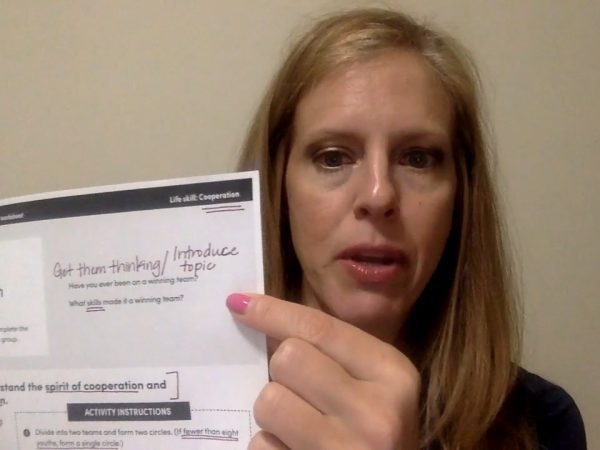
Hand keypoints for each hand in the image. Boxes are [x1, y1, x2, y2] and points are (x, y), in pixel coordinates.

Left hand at [227, 293, 420, 449]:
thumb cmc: (376, 427)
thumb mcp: (372, 381)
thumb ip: (329, 350)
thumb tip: (260, 316)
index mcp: (392, 374)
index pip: (320, 328)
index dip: (274, 312)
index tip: (241, 303)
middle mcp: (376, 412)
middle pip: (289, 358)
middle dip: (282, 370)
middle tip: (298, 388)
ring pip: (270, 401)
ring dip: (273, 411)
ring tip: (296, 424)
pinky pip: (261, 445)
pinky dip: (269, 444)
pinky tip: (294, 448)